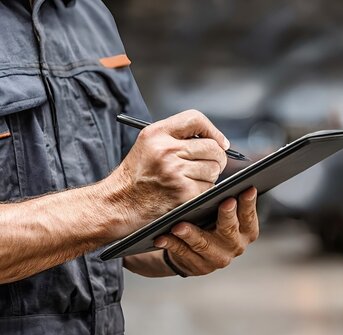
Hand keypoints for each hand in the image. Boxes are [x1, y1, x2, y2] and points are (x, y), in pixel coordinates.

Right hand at [106, 110, 228, 232]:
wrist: (118, 204)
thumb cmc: (136, 176)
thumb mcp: (148, 145)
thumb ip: (176, 137)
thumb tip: (214, 140)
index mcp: (157, 134)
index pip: (195, 119)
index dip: (213, 130)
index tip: (219, 142)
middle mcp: (166, 150)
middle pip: (212, 147)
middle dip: (216, 158)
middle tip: (211, 165)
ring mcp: (175, 172)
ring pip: (213, 169)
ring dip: (209, 176)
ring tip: (191, 180)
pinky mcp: (183, 192)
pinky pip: (209, 187)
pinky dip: (203, 192)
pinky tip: (188, 192)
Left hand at [153, 187, 258, 275]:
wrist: (196, 253)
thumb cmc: (212, 223)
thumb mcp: (224, 214)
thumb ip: (229, 201)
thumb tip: (226, 178)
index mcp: (247, 231)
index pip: (248, 216)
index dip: (249, 203)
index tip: (248, 189)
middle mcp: (236, 246)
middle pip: (230, 230)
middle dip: (227, 216)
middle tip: (225, 202)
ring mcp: (217, 258)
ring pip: (203, 244)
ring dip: (191, 235)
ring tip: (179, 226)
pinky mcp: (199, 266)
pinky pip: (183, 253)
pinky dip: (172, 244)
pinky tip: (162, 237)